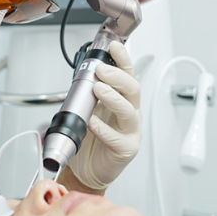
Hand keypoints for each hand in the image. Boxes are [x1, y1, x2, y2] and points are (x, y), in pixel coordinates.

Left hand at [67, 41, 141, 190]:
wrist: (86, 169)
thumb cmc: (89, 139)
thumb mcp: (88, 109)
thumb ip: (89, 93)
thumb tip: (83, 73)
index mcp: (122, 100)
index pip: (127, 75)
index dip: (123, 59)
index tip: (114, 46)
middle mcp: (130, 113)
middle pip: (133, 89)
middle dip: (117, 76)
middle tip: (101, 70)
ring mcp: (130, 131)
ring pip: (128, 111)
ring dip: (112, 97)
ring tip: (98, 89)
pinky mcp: (126, 149)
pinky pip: (116, 137)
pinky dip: (102, 128)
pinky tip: (92, 122)